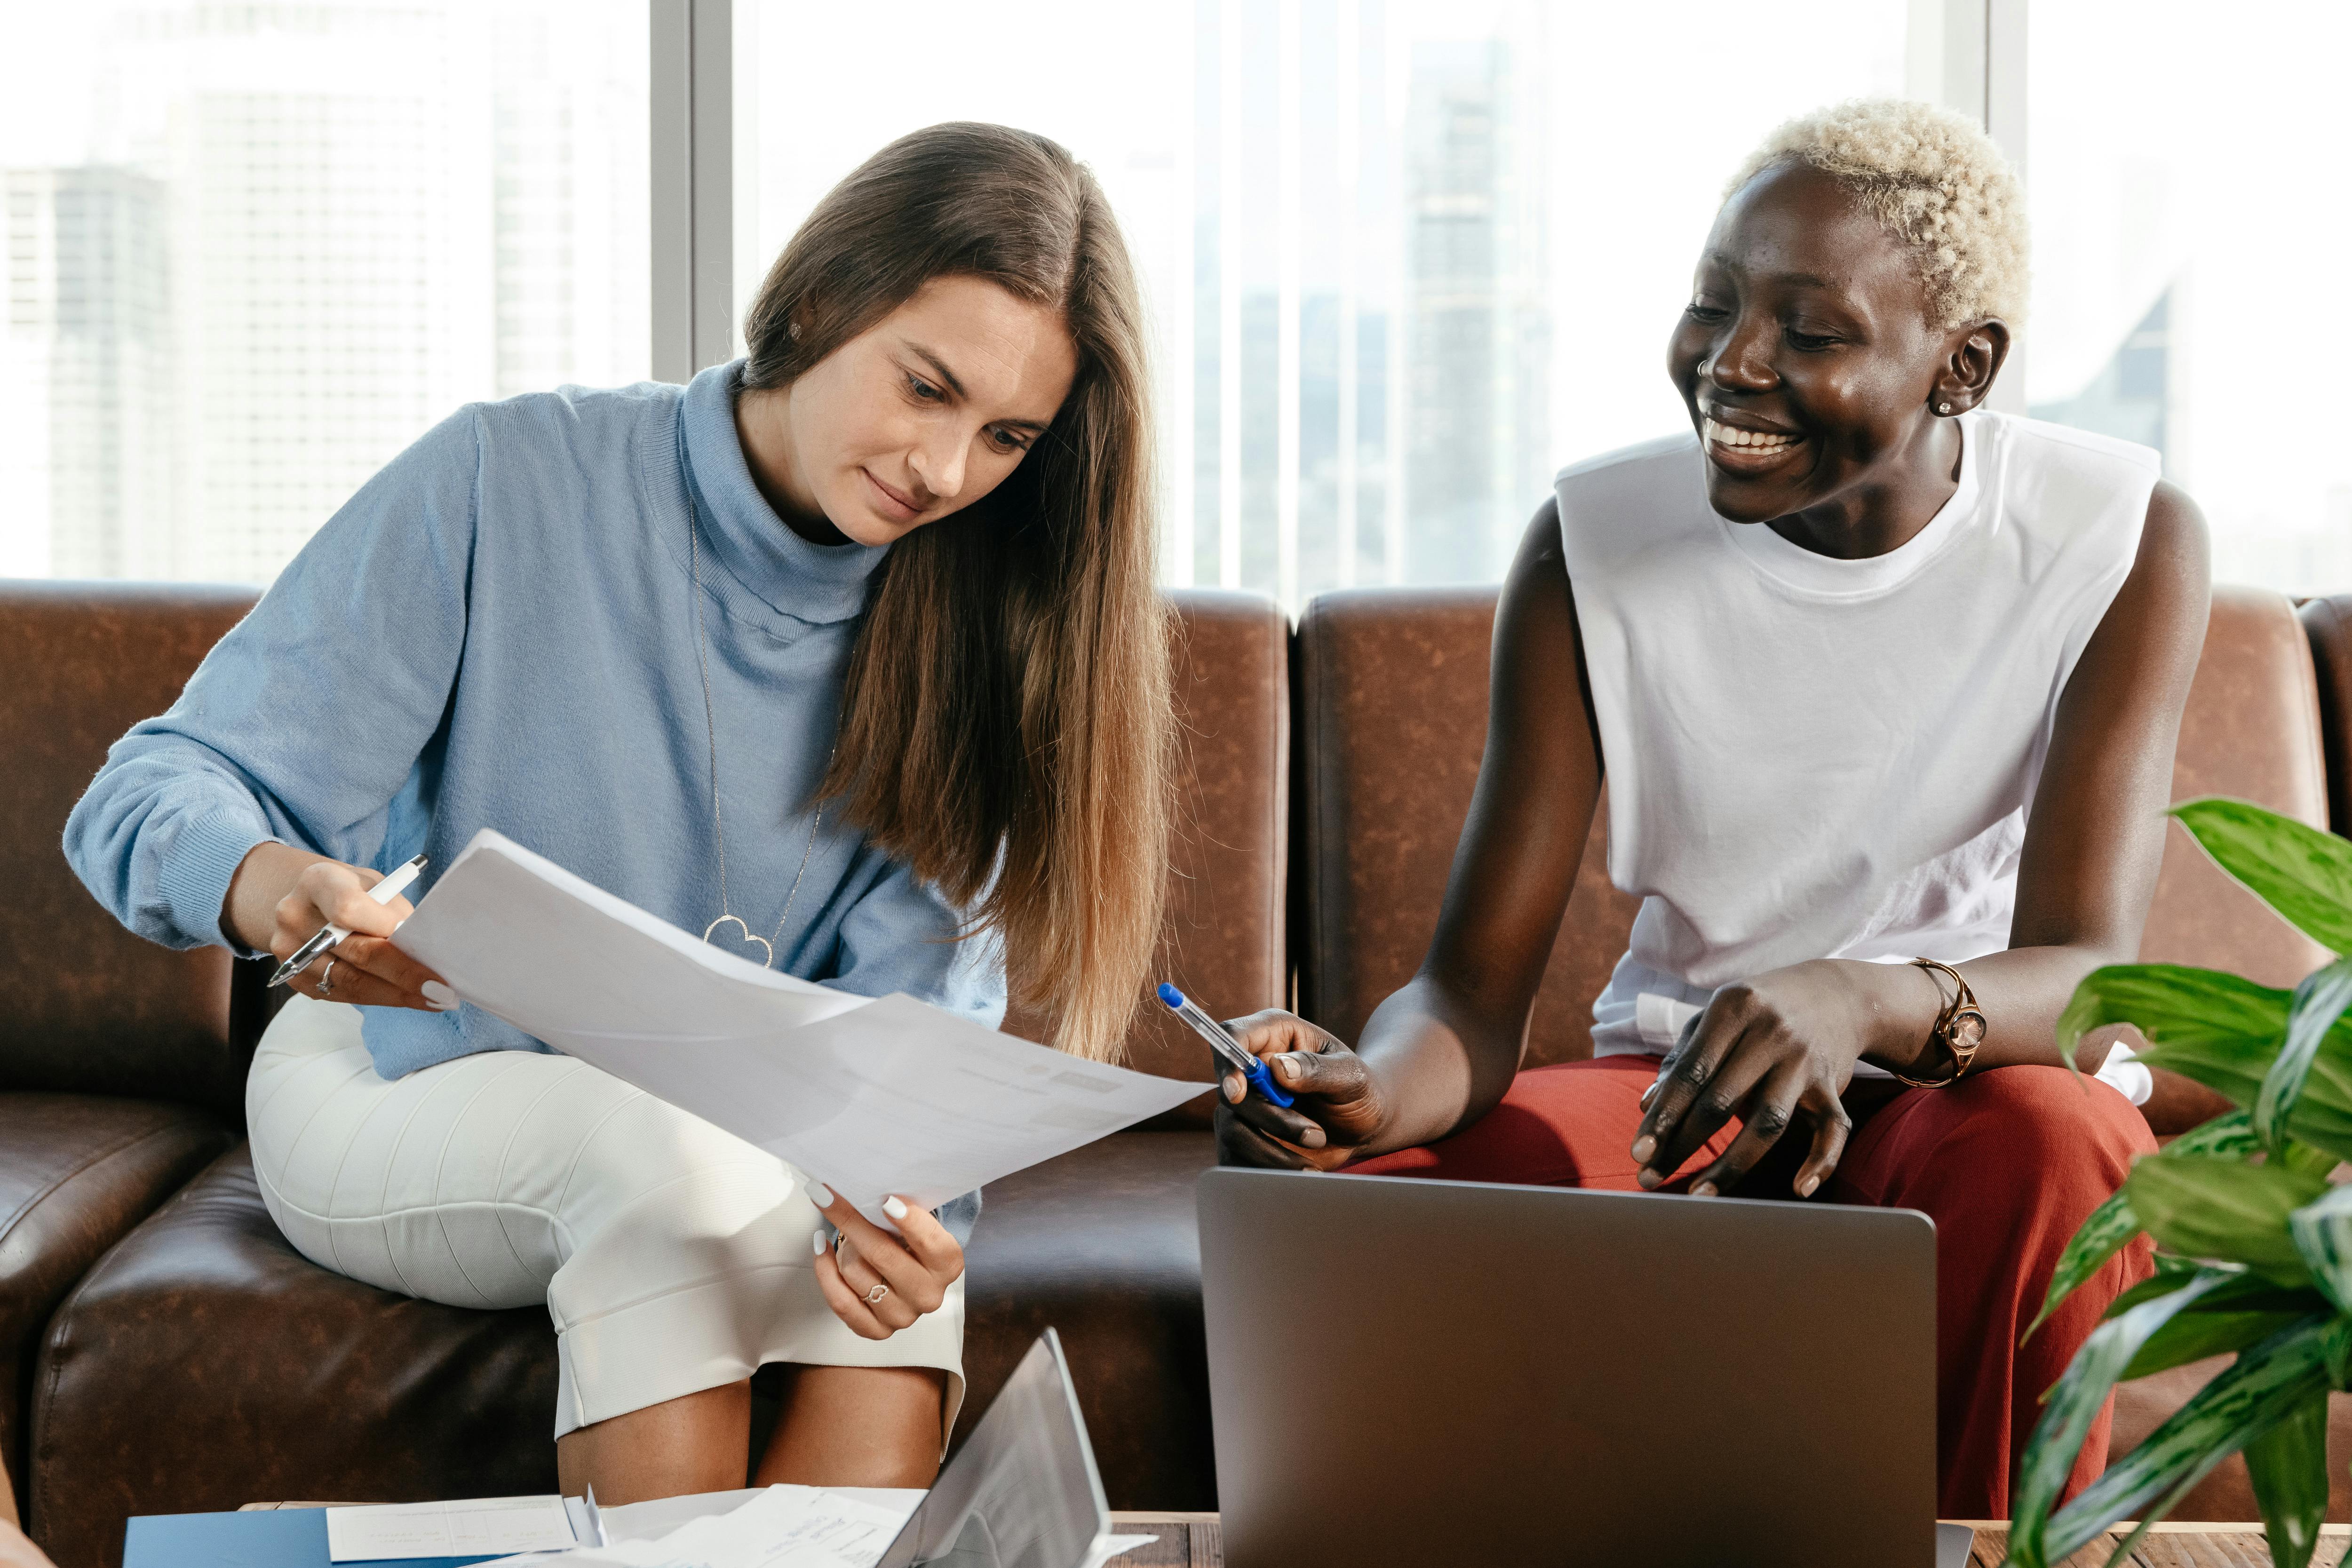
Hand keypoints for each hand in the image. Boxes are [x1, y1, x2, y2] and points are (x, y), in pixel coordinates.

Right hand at [226, 842, 451, 1011]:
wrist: (304, 902)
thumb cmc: (351, 890)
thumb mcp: (373, 884)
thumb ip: (392, 911)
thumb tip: (422, 950)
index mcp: (318, 882)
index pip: (350, 909)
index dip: (387, 929)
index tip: (422, 946)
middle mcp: (295, 917)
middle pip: (356, 952)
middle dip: (404, 974)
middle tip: (441, 989)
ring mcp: (291, 951)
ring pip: (351, 982)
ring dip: (396, 994)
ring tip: (433, 999)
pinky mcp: (296, 978)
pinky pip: (343, 994)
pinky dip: (379, 997)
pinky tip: (406, 998)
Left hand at [806, 1182, 962, 1339]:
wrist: (903, 1272)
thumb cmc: (907, 1239)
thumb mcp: (914, 1221)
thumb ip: (901, 1210)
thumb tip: (866, 1192)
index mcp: (948, 1265)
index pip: (931, 1242)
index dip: (910, 1221)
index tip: (886, 1200)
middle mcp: (929, 1295)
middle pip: (883, 1255)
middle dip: (853, 1221)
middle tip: (829, 1195)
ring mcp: (903, 1317)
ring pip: (856, 1274)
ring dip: (845, 1248)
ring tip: (847, 1235)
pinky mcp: (876, 1330)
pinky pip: (840, 1301)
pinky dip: (825, 1270)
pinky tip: (821, 1248)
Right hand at [1211, 1010, 1386, 1171]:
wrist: (1363, 1125)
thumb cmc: (1358, 1090)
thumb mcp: (1351, 1075)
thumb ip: (1317, 1068)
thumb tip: (1278, 1066)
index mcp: (1274, 1035)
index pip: (1232, 1036)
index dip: (1228, 1061)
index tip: (1238, 1092)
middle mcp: (1252, 1068)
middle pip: (1230, 1092)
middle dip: (1270, 1119)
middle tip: (1315, 1133)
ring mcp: (1246, 1105)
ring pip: (1233, 1130)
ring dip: (1274, 1148)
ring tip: (1317, 1146)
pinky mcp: (1245, 1138)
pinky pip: (1237, 1159)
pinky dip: (1269, 1168)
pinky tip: (1303, 1168)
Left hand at [1629, 961, 1862, 1198]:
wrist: (1836, 993)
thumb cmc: (1757, 1012)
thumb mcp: (1717, 1019)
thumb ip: (1682, 1059)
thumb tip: (1647, 1105)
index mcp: (1733, 1008)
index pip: (1690, 1073)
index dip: (1662, 1115)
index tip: (1639, 1152)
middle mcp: (1770, 1032)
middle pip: (1720, 1101)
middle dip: (1681, 1145)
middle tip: (1651, 1178)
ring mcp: (1804, 1059)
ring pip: (1767, 1121)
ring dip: (1732, 1165)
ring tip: (1699, 1194)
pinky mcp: (1832, 1084)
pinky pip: (1832, 1128)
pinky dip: (1821, 1160)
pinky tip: (1799, 1189)